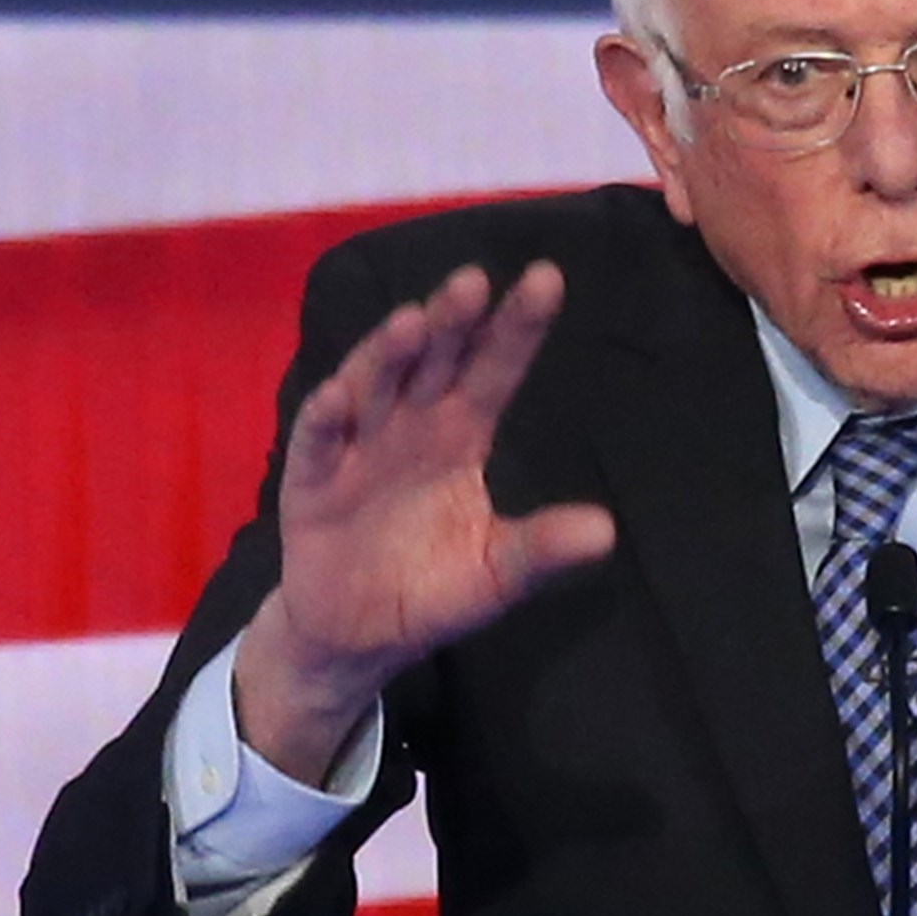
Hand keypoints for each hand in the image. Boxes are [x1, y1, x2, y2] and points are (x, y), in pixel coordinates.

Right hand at [236, 261, 615, 782]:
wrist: (357, 636)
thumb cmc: (431, 588)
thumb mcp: (497, 573)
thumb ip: (541, 549)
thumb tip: (606, 532)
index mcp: (460, 436)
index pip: (493, 371)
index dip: (516, 328)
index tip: (547, 279)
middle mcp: (410, 426)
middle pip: (434, 362)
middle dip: (452, 322)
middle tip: (473, 282)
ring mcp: (358, 448)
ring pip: (375, 387)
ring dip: (389, 355)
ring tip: (413, 322)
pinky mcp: (311, 483)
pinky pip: (318, 445)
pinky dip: (324, 420)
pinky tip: (337, 397)